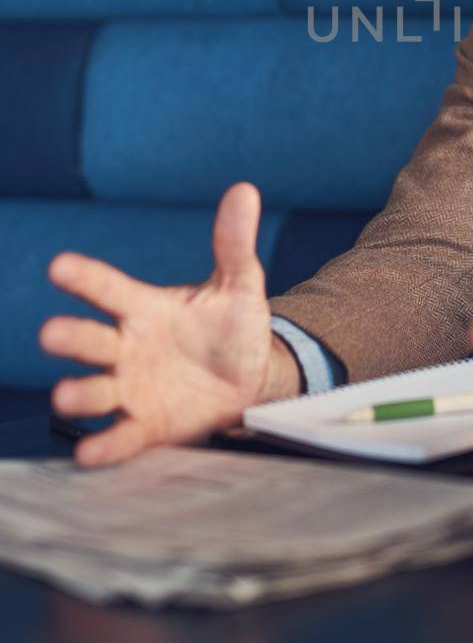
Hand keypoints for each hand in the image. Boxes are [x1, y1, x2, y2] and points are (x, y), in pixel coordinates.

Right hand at [38, 182, 295, 467]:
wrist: (250, 378)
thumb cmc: (232, 327)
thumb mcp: (239, 284)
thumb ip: (233, 243)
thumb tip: (244, 191)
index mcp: (144, 309)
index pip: (109, 288)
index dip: (85, 277)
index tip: (59, 266)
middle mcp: (128, 347)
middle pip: (92, 342)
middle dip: (71, 338)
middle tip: (51, 334)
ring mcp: (134, 388)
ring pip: (97, 391)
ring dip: (80, 393)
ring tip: (65, 396)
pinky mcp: (148, 424)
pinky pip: (123, 436)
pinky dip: (107, 445)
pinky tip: (91, 452)